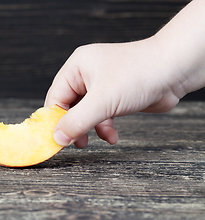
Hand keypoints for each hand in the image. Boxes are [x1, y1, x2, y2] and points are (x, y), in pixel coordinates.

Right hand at [45, 37, 182, 147]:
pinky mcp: (115, 96)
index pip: (56, 97)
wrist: (175, 71)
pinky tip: (112, 136)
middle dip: (74, 126)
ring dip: (90, 129)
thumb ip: (77, 121)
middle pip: (69, 106)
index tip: (55, 139)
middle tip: (74, 143)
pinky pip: (101, 115)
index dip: (54, 119)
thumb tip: (57, 137)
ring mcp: (101, 85)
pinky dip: (105, 128)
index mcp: (77, 67)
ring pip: (86, 113)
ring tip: (92, 141)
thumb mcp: (102, 101)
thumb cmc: (139, 74)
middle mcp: (86, 74)